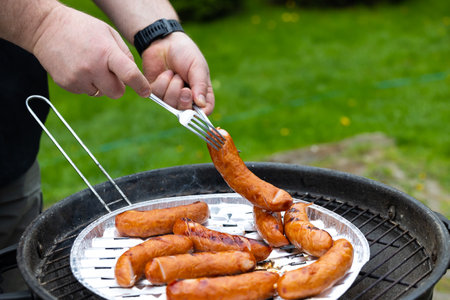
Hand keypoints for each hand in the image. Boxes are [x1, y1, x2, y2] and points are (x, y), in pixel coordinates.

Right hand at [32, 5, 149, 97]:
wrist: (46, 28)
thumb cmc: (82, 29)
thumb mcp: (108, 33)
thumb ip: (125, 54)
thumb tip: (134, 76)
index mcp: (106, 52)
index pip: (130, 75)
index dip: (141, 86)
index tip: (146, 92)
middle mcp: (93, 67)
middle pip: (117, 92)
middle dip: (118, 86)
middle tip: (111, 73)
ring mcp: (78, 78)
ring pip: (100, 93)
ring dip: (100, 84)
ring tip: (89, 65)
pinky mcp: (67, 84)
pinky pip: (86, 91)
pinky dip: (86, 83)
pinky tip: (78, 67)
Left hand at [141, 32, 213, 114]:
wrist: (165, 41)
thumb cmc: (185, 53)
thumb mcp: (197, 67)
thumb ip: (200, 85)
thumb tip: (201, 104)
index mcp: (201, 93)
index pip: (205, 110)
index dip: (202, 113)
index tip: (198, 106)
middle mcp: (186, 98)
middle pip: (186, 112)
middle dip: (184, 100)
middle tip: (185, 88)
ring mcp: (170, 96)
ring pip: (171, 104)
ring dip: (173, 86)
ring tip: (175, 73)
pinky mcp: (156, 92)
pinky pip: (158, 95)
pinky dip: (162, 82)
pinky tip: (166, 73)